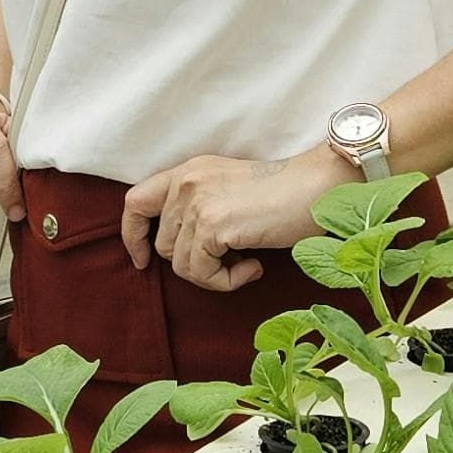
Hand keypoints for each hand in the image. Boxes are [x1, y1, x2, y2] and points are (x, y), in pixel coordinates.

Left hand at [121, 146, 347, 293]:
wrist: (319, 186)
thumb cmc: (286, 195)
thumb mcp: (230, 191)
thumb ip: (200, 208)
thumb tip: (178, 251)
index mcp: (188, 171)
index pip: (135, 201)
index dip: (133, 236)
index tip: (144, 260)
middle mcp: (186, 182)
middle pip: (164, 246)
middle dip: (196, 264)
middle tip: (233, 260)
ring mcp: (197, 202)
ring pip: (182, 266)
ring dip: (214, 275)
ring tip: (247, 262)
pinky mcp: (213, 225)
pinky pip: (202, 274)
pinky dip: (227, 281)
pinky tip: (254, 268)